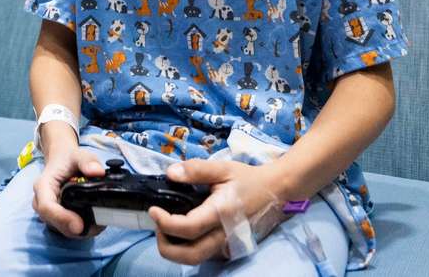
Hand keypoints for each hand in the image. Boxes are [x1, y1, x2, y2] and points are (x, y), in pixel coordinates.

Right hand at [32, 145, 106, 237]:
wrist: (62, 161)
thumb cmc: (68, 159)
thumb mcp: (79, 155)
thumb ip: (88, 161)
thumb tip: (98, 172)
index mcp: (43, 186)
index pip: (47, 207)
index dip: (62, 218)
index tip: (80, 224)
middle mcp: (41, 202)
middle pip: (55, 223)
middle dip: (76, 228)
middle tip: (99, 225)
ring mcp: (48, 212)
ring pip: (62, 229)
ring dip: (81, 231)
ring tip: (99, 222)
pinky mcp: (56, 218)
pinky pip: (67, 229)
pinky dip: (82, 229)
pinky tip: (94, 222)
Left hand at [148, 160, 286, 265]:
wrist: (275, 191)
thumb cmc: (248, 179)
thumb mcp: (222, 168)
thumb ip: (195, 170)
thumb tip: (170, 173)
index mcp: (221, 213)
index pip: (187, 228)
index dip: (164, 222)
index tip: (153, 210)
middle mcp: (224, 234)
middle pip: (190, 255)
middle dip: (166, 246)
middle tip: (157, 225)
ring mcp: (228, 244)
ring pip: (197, 258)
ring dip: (175, 250)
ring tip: (166, 228)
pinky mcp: (229, 247)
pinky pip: (205, 254)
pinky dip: (188, 248)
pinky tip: (182, 231)